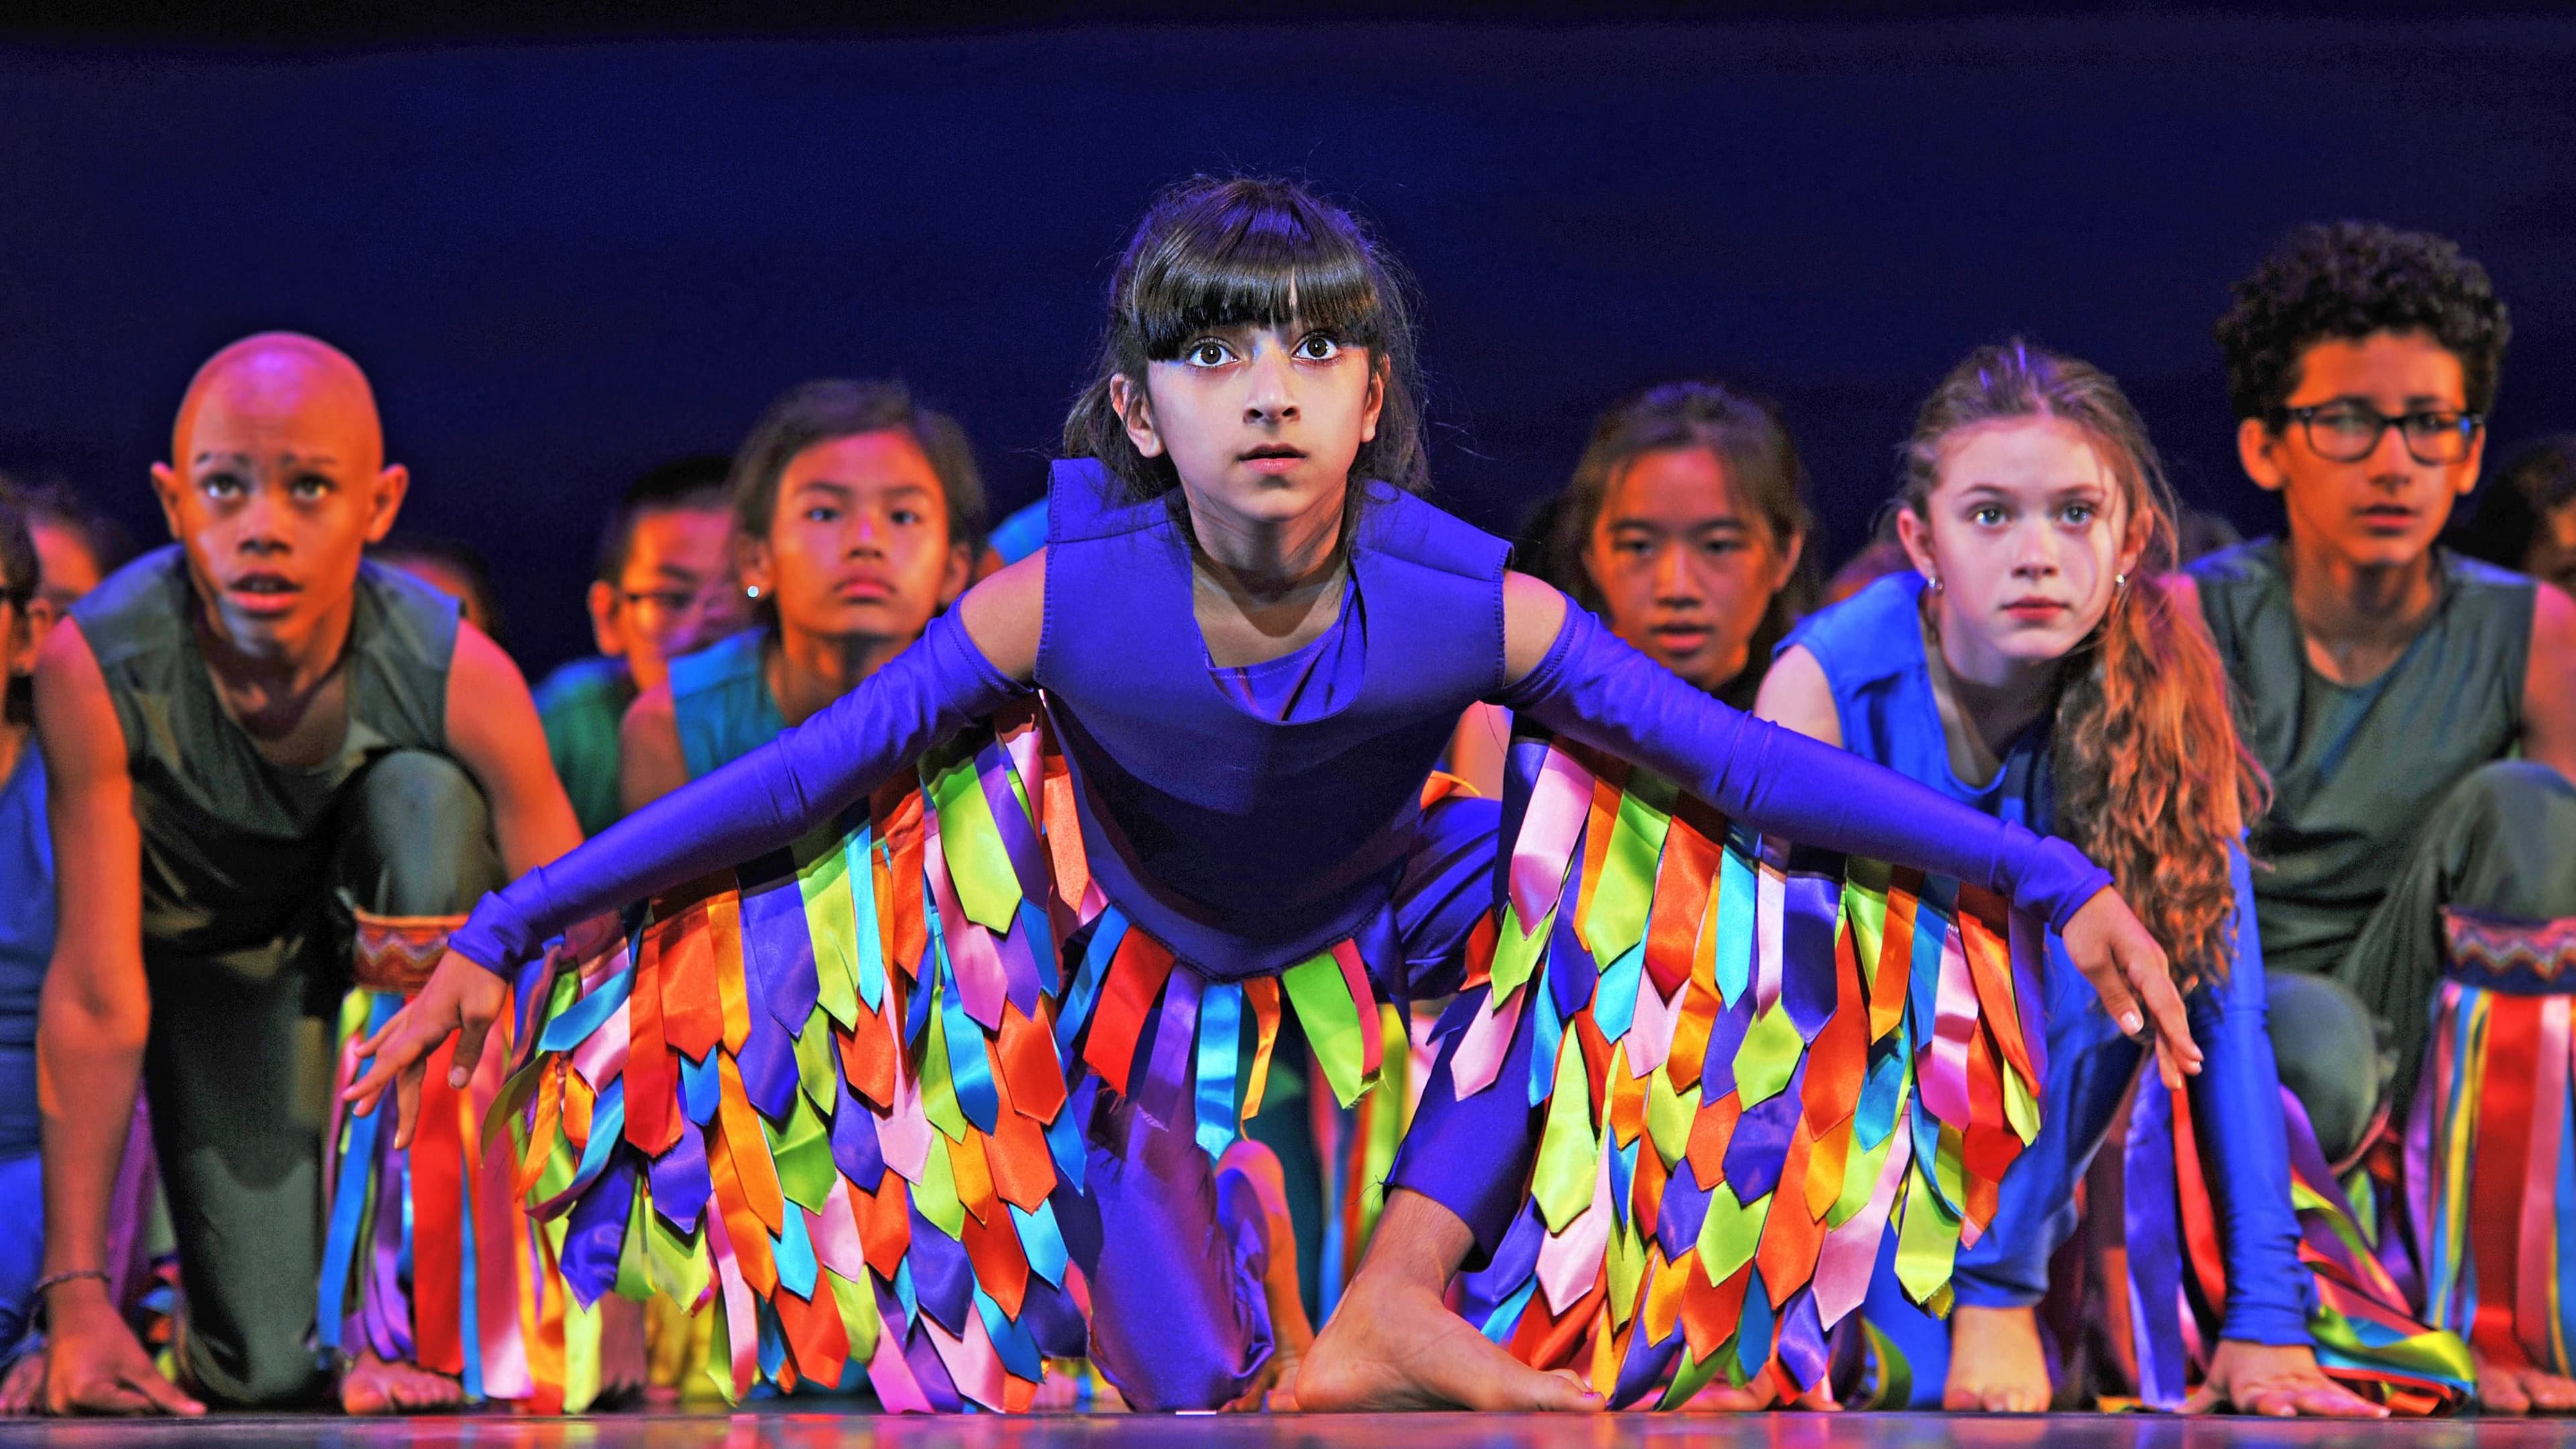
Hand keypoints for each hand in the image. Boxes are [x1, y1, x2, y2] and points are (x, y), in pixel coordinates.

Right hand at [42, 1283, 201, 1415]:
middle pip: (112, 1421)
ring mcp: (54, 1409)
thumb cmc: (107, 1333)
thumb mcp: (139, 1363)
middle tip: (132, 1382)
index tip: (149, 1383)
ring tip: (117, 1381)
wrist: (74, 1313)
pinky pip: (85, 1415)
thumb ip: (165, 1392)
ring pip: (99, 1420)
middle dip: (131, 1408)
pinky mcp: (53, 1406)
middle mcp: (61, 1408)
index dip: (149, 1400)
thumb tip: (199, 1412)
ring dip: (116, 1408)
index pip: (130, 1412)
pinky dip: (102, 1407)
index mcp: (81, 1396)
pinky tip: (107, 1386)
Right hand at [338, 948, 511, 1149]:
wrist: (484, 943)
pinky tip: (364, 1051)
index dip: (373, 1083)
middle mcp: (414, 1022)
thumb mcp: (482, 1015)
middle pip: (396, 1067)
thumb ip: (467, 1050)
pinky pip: (394, 1032)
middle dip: (385, 1097)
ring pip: (391, 1052)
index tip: (351, 1102)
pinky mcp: (422, 1007)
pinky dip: (379, 1045)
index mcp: (425, 1027)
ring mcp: (416, 1014)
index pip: (395, 1062)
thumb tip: (455, 1085)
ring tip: (360, 1100)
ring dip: (378, 1077)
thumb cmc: (485, 978)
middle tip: (378, 1128)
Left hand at [2060, 888, 2200, 1083]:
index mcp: (2147, 965)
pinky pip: (2157, 1001)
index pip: (2166, 1007)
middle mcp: (2156, 967)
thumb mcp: (2092, 963)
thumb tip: (2137, 1030)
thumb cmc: (2084, 926)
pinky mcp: (2144, 968)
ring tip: (2175, 1074)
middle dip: (2176, 1049)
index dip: (2178, 1037)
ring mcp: (2152, 967)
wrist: (2082, 894)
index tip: (2192, 1061)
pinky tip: (2165, 1046)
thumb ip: (2115, 996)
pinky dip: (2162, 1025)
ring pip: (2166, 1010)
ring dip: (2170, 1042)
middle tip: (2180, 1084)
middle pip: (2171, 1014)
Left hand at [2184, 1340, 2384, 1417]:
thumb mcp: (2215, 1380)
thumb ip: (2197, 1404)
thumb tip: (2169, 1418)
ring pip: (2329, 1397)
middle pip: (2302, 1398)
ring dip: (2349, 1408)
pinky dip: (2362, 1405)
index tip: (2281, 1408)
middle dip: (2318, 1407)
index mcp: (2253, 1389)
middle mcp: (2282, 1387)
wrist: (2261, 1318)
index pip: (2260, 1399)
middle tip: (2338, 1414)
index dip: (2271, 1404)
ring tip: (2373, 1417)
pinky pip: (2343, 1395)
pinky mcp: (2320, 1380)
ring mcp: (2304, 1382)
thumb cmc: (2235, 1358)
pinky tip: (2383, 1416)